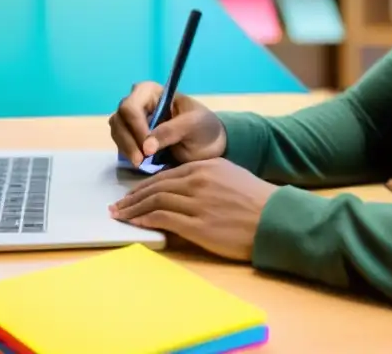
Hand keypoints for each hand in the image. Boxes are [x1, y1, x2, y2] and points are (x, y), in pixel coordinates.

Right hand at [109, 81, 226, 167]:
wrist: (209, 145)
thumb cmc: (204, 127)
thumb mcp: (193, 125)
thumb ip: (171, 131)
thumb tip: (146, 147)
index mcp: (151, 92)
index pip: (131, 105)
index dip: (135, 126)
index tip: (147, 147)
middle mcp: (138, 103)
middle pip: (119, 119)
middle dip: (128, 140)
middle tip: (141, 161)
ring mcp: (133, 121)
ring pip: (117, 132)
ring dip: (126, 148)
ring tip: (140, 164)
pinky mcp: (133, 138)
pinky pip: (121, 144)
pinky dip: (127, 154)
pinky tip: (140, 163)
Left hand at [110, 158, 277, 261]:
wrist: (275, 218)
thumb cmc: (256, 200)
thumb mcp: (229, 176)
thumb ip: (205, 178)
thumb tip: (182, 188)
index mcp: (205, 167)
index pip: (165, 175)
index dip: (143, 186)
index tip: (131, 194)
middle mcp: (198, 181)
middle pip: (155, 187)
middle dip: (132, 197)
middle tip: (116, 206)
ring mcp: (198, 202)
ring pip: (156, 201)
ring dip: (134, 209)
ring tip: (120, 216)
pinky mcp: (199, 225)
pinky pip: (165, 219)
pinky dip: (147, 220)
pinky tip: (137, 223)